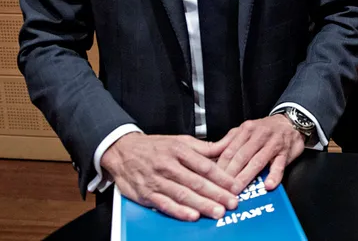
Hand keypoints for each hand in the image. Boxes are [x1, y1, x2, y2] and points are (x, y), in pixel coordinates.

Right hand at [100, 133, 238, 221]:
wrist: (122, 151)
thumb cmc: (154, 147)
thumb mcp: (179, 140)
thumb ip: (204, 148)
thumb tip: (227, 145)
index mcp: (179, 150)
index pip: (205, 166)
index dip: (222, 177)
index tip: (235, 186)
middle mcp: (168, 165)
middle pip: (196, 181)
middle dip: (216, 194)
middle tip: (232, 203)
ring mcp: (157, 180)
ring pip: (182, 194)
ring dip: (202, 204)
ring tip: (217, 212)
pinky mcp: (147, 194)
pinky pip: (165, 204)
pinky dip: (179, 211)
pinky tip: (192, 216)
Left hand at [217, 115, 304, 192]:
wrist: (290, 122)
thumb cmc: (265, 129)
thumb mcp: (245, 130)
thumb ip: (229, 141)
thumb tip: (211, 155)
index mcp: (246, 130)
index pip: (229, 150)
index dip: (220, 166)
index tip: (212, 179)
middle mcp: (259, 135)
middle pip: (241, 156)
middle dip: (230, 174)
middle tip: (222, 188)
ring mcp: (273, 143)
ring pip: (257, 161)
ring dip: (246, 177)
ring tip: (237, 189)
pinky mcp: (286, 152)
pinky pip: (279, 165)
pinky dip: (274, 176)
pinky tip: (268, 185)